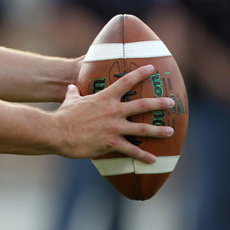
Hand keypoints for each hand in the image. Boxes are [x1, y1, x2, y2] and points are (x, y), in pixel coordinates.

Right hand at [54, 64, 174, 163]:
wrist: (58, 132)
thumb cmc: (64, 116)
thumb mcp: (70, 101)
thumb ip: (74, 94)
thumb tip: (71, 87)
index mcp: (104, 98)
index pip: (125, 82)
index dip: (140, 74)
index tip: (152, 69)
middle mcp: (113, 111)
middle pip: (141, 105)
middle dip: (158, 103)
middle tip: (171, 102)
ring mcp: (114, 127)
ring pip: (142, 129)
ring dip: (158, 130)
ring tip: (170, 131)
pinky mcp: (111, 143)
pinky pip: (131, 150)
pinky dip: (144, 156)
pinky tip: (154, 160)